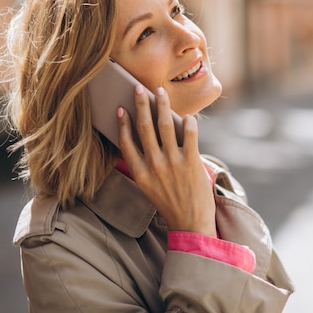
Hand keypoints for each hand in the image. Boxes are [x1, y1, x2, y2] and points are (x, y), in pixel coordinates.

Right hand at [117, 85, 216, 236]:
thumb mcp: (149, 187)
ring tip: (160, 92)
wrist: (190, 224)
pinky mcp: (191, 162)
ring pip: (164, 126)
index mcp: (140, 173)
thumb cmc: (170, 204)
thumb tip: (151, 134)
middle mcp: (153, 166)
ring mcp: (172, 163)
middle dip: (141, 104)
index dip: (123, 123)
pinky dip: (187, 123)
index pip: (126, 142)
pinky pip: (188, 135)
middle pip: (144, 127)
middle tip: (140, 88)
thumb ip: (147, 165)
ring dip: (162, 105)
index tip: (122, 108)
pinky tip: (187, 116)